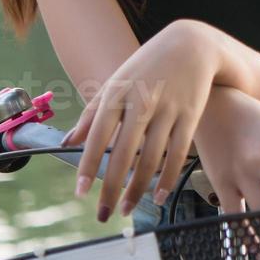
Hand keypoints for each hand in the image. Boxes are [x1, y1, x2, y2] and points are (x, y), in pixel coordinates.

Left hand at [64, 21, 217, 220]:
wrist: (192, 45)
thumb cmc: (148, 65)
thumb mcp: (115, 81)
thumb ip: (92, 112)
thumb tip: (67, 143)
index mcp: (118, 93)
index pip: (99, 135)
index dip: (88, 165)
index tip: (80, 193)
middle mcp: (142, 102)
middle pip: (125, 153)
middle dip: (112, 188)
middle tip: (103, 214)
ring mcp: (168, 109)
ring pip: (152, 158)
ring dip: (138, 189)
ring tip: (128, 209)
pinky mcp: (190, 115)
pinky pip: (178, 153)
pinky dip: (169, 178)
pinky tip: (159, 196)